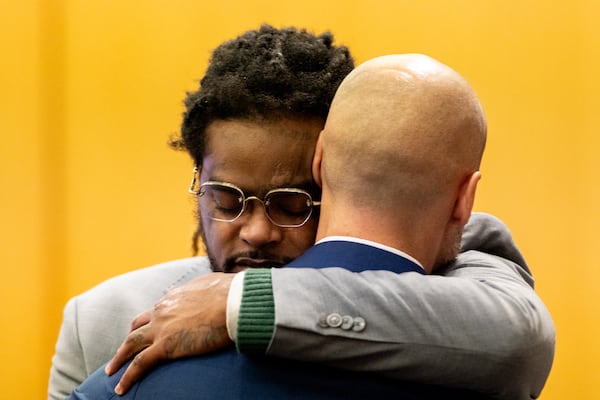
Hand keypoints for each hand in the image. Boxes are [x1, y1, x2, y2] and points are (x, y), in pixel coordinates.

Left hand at [105, 272, 235, 394]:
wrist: (234, 302)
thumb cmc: (232, 292)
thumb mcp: (213, 284)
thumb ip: (205, 288)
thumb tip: (210, 290)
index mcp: (175, 296)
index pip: (157, 309)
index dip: (152, 320)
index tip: (151, 329)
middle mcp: (163, 310)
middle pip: (139, 325)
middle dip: (130, 336)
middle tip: (125, 349)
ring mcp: (162, 328)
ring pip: (131, 344)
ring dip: (119, 358)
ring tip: (111, 371)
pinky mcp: (166, 346)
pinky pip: (139, 364)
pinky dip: (128, 376)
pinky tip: (121, 389)